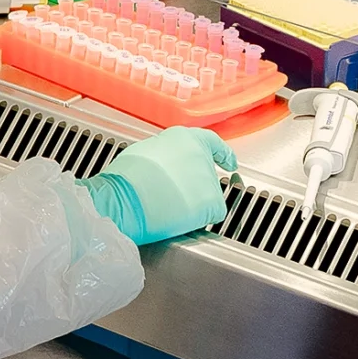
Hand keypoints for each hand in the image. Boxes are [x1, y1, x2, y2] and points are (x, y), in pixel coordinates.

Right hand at [82, 126, 239, 244]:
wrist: (127, 198)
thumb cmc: (127, 177)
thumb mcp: (144, 153)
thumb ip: (165, 156)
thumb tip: (166, 166)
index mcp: (184, 138)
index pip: (211, 143)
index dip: (222, 154)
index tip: (229, 161)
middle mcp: (201, 155)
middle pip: (205, 174)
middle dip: (192, 187)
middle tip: (170, 195)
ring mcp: (208, 179)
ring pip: (205, 196)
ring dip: (191, 203)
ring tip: (167, 206)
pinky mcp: (212, 202)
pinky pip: (210, 214)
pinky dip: (197, 220)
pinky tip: (179, 217)